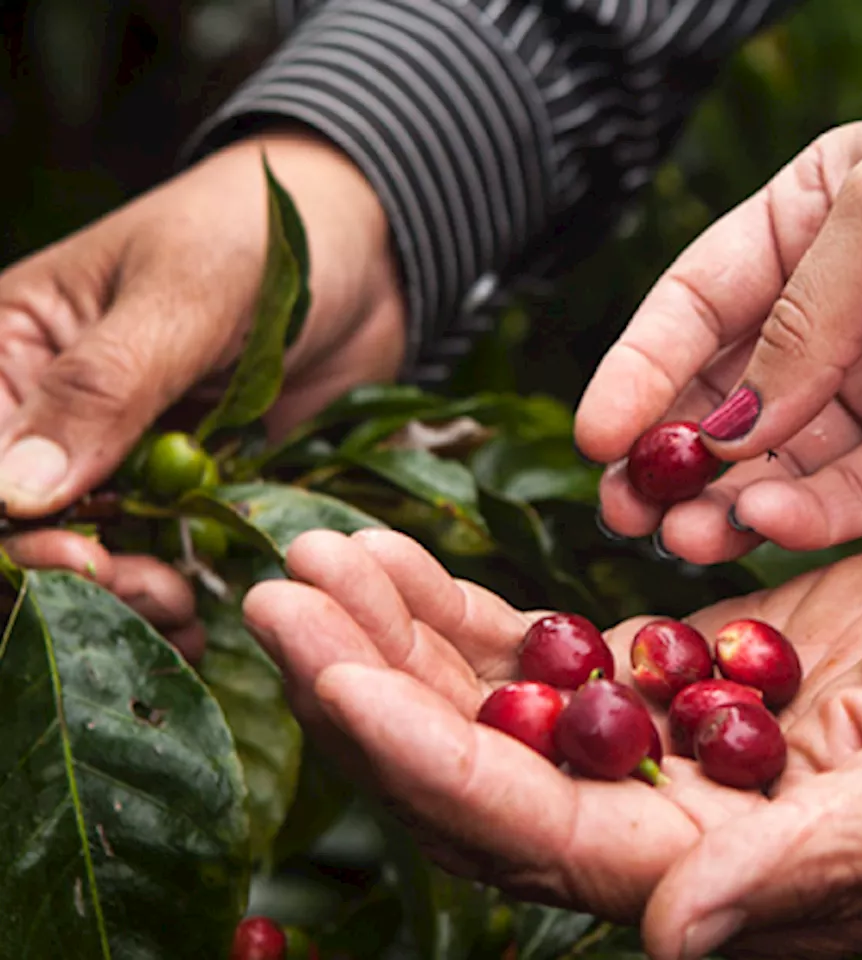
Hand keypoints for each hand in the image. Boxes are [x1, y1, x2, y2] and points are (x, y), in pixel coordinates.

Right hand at [0, 128, 404, 648]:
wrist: (364, 248)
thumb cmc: (260, 236)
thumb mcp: (181, 295)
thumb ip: (103, 387)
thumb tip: (17, 492)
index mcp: (15, 348)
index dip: (12, 525)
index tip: (78, 558)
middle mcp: (54, 410)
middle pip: (28, 522)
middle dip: (75, 574)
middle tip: (152, 592)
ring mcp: (123, 454)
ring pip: (93, 552)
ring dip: (127, 595)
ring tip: (184, 605)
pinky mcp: (190, 485)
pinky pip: (164, 553)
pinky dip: (176, 589)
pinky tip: (203, 618)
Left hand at [243, 530, 861, 958]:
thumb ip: (823, 865)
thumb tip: (671, 933)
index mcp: (725, 868)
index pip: (542, 831)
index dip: (429, 758)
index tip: (332, 671)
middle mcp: (666, 821)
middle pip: (481, 771)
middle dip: (372, 683)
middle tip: (279, 593)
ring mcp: (659, 745)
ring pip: (495, 706)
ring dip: (398, 634)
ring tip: (315, 557)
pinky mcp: (670, 675)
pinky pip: (543, 652)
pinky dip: (466, 609)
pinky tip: (398, 560)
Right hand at [575, 61, 861, 563]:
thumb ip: (803, 317)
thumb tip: (730, 423)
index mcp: (800, 225)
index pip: (693, 305)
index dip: (638, 371)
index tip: (597, 433)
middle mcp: (831, 311)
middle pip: (725, 396)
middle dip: (670, 455)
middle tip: (627, 510)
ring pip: (782, 460)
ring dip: (730, 501)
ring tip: (687, 536)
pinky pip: (858, 492)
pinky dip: (811, 515)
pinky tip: (770, 524)